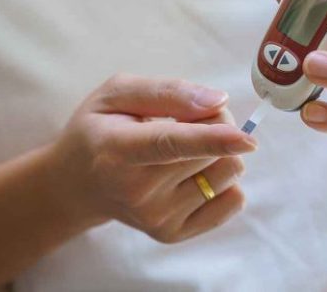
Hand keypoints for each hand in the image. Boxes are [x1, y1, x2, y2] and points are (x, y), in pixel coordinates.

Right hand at [48, 74, 255, 242]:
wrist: (78, 184)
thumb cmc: (101, 129)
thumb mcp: (118, 93)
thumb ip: (167, 92)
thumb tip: (218, 101)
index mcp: (117, 151)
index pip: (171, 145)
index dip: (212, 140)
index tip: (247, 139)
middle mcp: (136, 192)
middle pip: (212, 154)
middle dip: (216, 126)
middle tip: (186, 122)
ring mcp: (156, 218)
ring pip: (228, 174)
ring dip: (221, 153)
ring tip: (186, 148)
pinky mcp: (173, 234)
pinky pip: (233, 201)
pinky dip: (223, 181)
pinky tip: (191, 174)